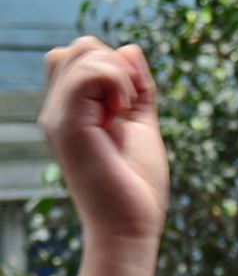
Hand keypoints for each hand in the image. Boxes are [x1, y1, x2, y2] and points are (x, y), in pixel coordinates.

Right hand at [40, 37, 168, 275]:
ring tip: (125, 112)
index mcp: (73, 111)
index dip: (116, 66)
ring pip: (82, 52)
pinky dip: (117, 82)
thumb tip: (131, 48)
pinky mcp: (67, 124)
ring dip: (119, 74)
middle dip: (115, 64)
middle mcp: (58, 110)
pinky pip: (90, 72)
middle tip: (129, 106)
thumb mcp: (141, 125)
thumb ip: (138, 89)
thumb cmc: (137, 187)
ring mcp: (58, 115)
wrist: (130, 228)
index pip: (81, 56)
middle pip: (77, 47)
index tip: (134, 103)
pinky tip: (123, 113)